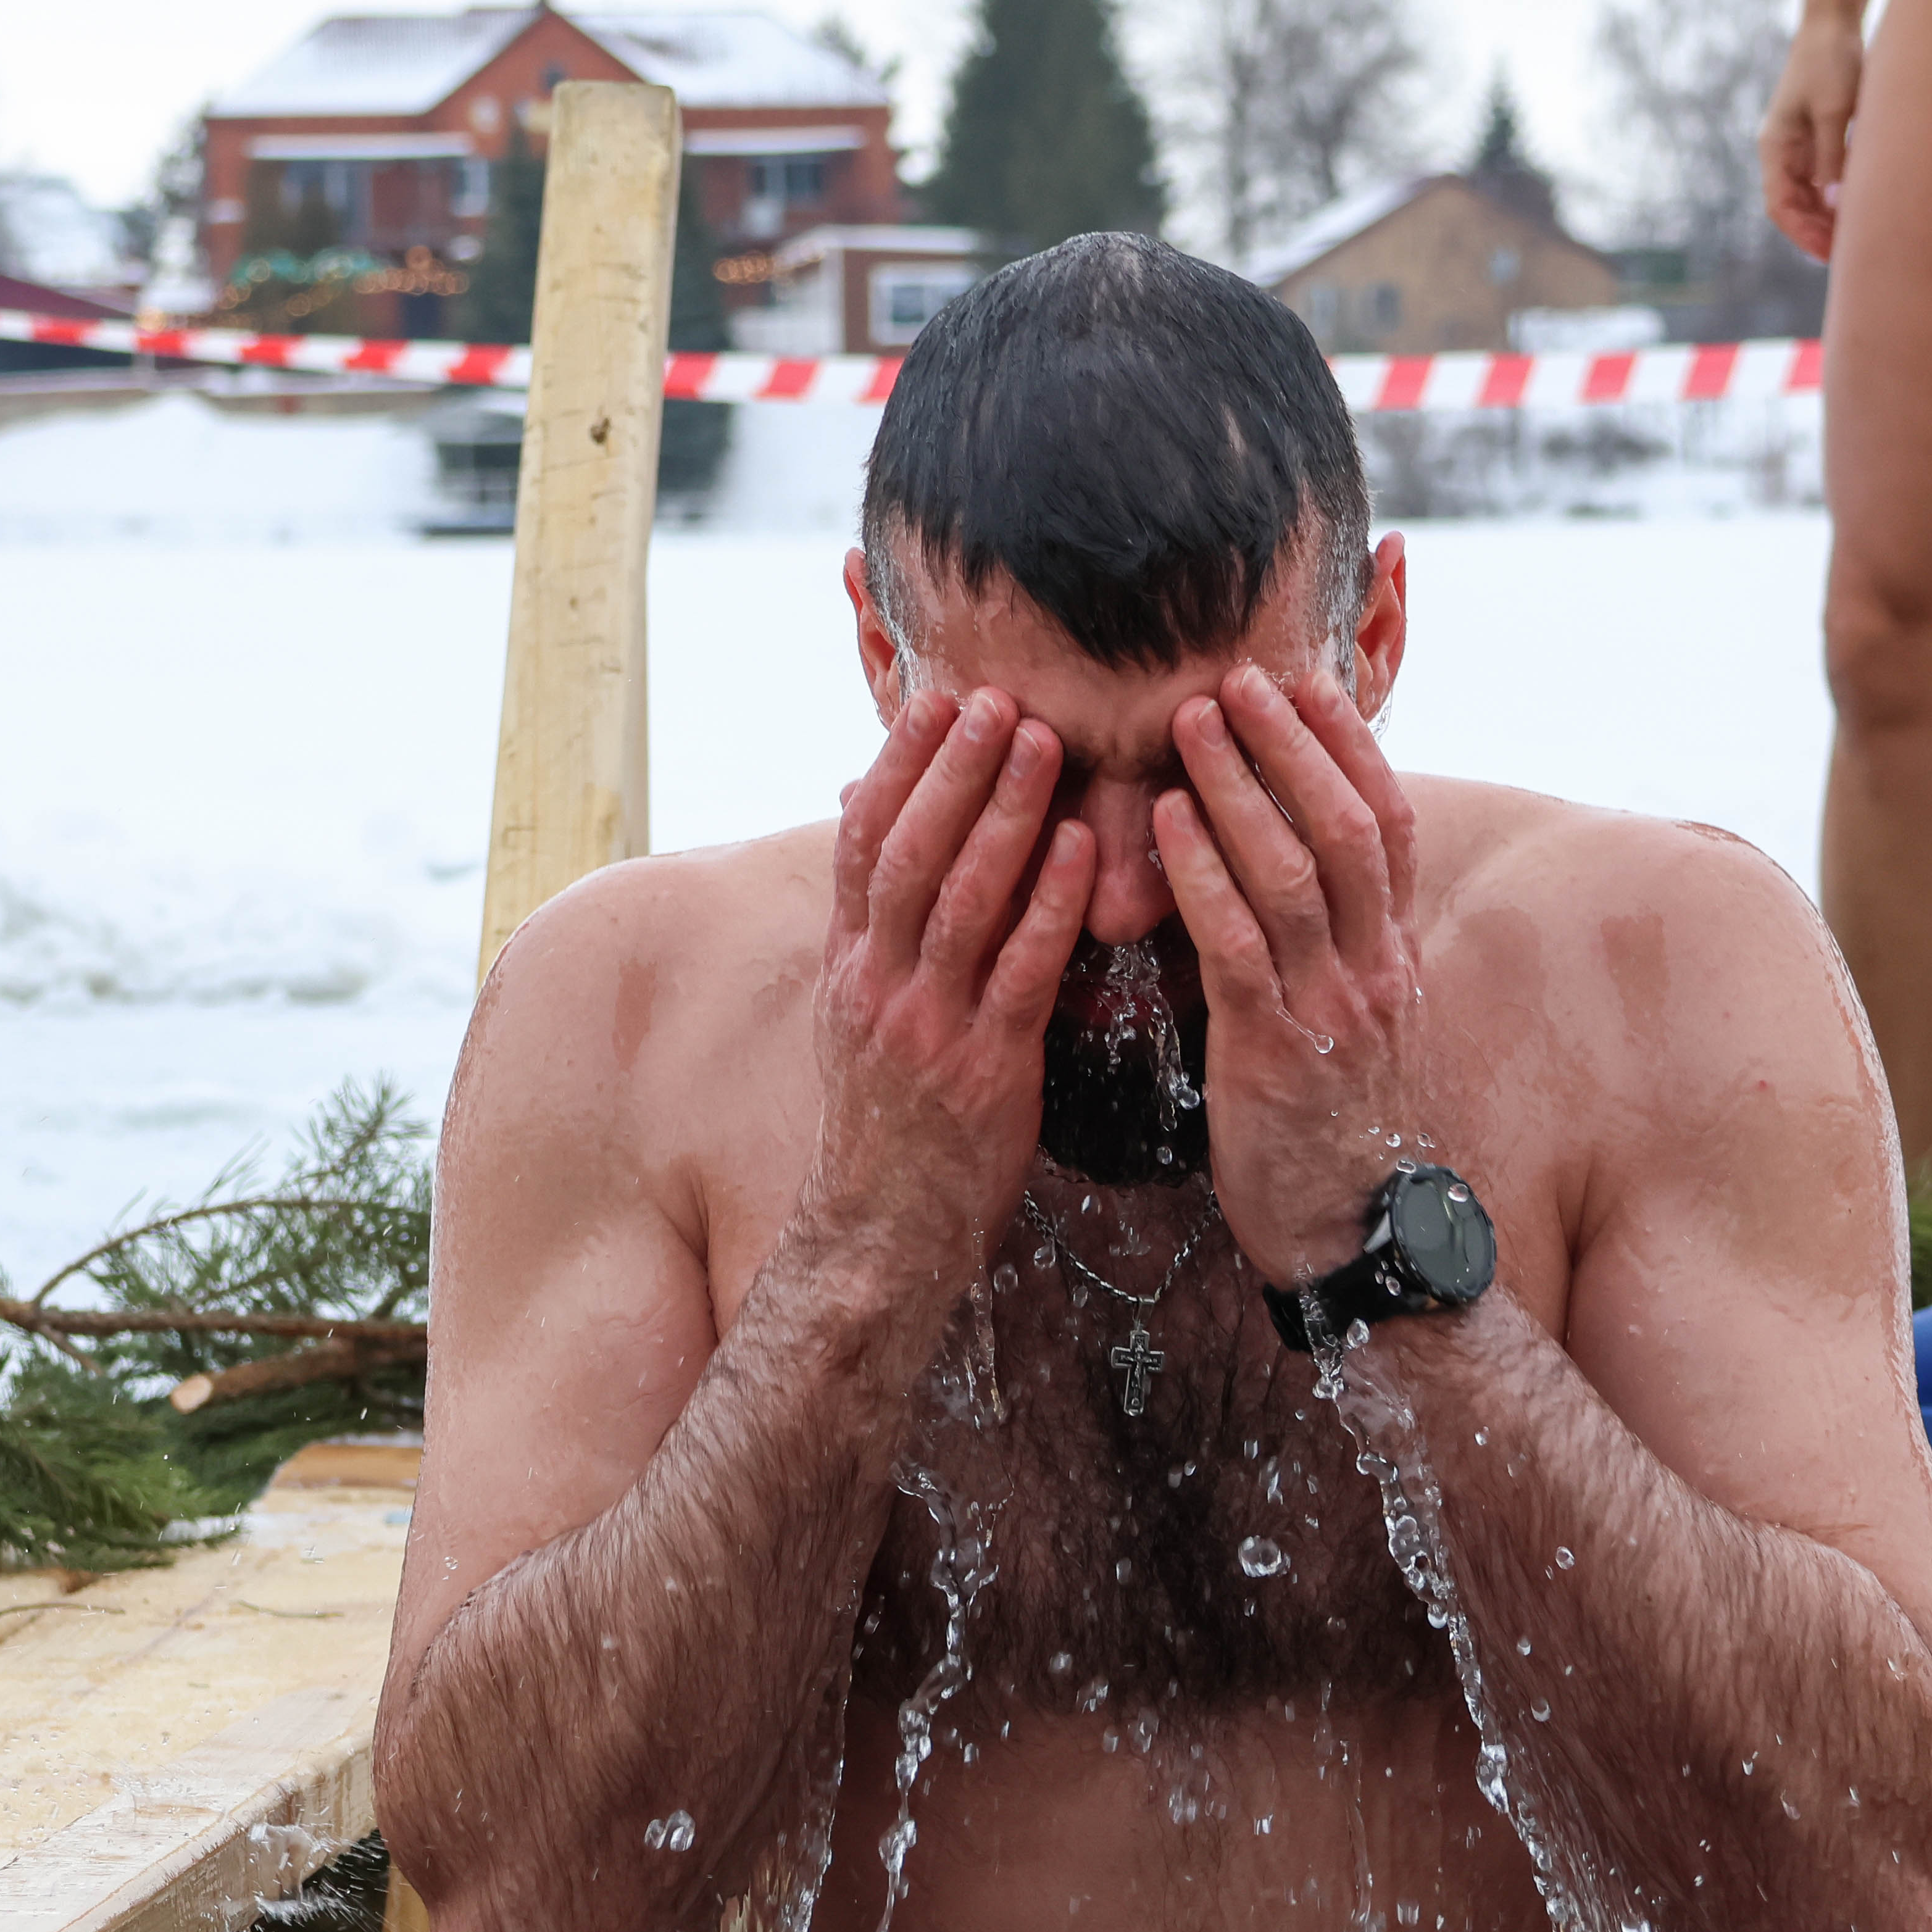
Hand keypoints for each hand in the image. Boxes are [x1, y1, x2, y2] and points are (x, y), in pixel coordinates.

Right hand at [804, 688, 1095, 1293]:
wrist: (881, 1235)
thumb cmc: (891, 1123)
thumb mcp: (864, 1022)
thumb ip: (882, 936)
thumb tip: (883, 847)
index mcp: (849, 968)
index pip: (861, 845)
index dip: (897, 767)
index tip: (932, 698)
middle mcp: (877, 987)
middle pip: (907, 854)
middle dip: (950, 769)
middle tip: (994, 695)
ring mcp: (926, 1027)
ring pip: (958, 900)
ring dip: (1001, 815)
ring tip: (1039, 741)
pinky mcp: (983, 1070)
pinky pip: (1020, 972)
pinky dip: (1049, 905)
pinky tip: (1082, 850)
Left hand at [1151, 665, 1430, 1285]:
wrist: (1348, 1240)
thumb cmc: (1328, 1127)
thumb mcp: (1348, 1023)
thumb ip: (1329, 948)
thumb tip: (1292, 874)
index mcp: (1394, 957)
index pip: (1389, 823)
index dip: (1349, 746)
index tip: (1307, 678)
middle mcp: (1376, 971)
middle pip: (1348, 827)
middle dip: (1294, 744)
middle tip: (1240, 676)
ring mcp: (1333, 1011)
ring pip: (1298, 872)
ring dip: (1243, 788)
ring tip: (1193, 722)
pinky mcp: (1276, 1054)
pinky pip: (1240, 946)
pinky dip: (1205, 875)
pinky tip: (1167, 824)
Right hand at [1759, 12, 1867, 264]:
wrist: (1833, 21)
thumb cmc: (1830, 60)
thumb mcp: (1833, 110)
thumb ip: (1832, 158)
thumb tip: (1834, 206)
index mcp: (1774, 146)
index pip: (1780, 205)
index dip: (1802, 233)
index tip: (1829, 254)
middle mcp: (1782, 151)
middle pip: (1793, 207)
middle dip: (1817, 232)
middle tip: (1852, 252)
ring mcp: (1799, 145)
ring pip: (1809, 196)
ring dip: (1828, 217)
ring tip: (1858, 235)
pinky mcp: (1819, 137)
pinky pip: (1824, 178)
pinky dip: (1838, 196)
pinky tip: (1859, 207)